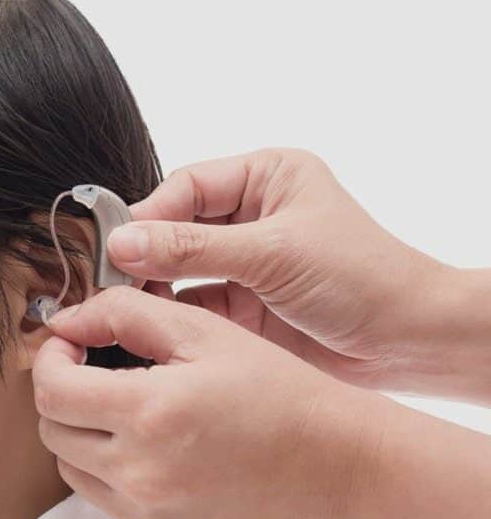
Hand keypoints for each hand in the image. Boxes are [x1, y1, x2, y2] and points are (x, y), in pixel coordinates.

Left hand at [32, 285, 382, 518]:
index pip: (50, 390)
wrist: (342, 471)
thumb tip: (68, 321)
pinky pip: (111, 504)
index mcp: (148, 415)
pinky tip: (165, 454)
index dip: (52, 359)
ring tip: (134, 413)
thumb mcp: (207, 334)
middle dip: (66, 396)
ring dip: (87, 438)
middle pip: (54, 432)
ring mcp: (149, 518)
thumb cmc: (280, 392)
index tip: (72, 346)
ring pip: (74, 471)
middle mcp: (140, 475)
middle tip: (100, 374)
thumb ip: (125, 315)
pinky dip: (120, 476)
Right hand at [108, 147, 475, 400]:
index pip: (186, 186)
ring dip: (152, 285)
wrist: (408, 341)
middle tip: (110, 279)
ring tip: (122, 306)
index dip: (150, 215)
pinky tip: (146, 327)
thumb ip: (191, 248)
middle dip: (145, 252)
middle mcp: (253, 214)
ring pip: (177, 267)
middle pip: (175, 226)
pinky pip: (189, 303)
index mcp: (268, 177)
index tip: (116, 245)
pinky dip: (169, 315)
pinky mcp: (242, 305)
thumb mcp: (271, 254)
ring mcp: (245, 261)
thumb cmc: (362, 278)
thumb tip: (122, 242)